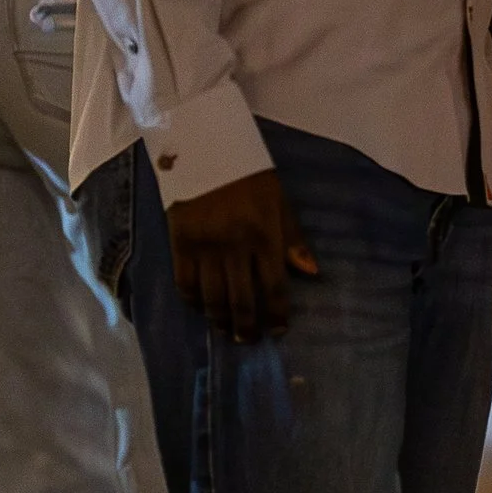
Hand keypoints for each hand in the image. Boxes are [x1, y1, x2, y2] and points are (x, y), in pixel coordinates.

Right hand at [165, 169, 317, 342]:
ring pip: (211, 298)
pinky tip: (201, 310)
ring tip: (227, 331)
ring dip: (220, 320)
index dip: (277, 312)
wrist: (205, 152)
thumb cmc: (250, 177)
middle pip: (241, 299)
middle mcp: (234, 247)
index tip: (279, 329)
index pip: (274, 286)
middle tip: (250, 340)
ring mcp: (204, 249)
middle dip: (247, 326)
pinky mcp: (179, 246)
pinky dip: (193, 302)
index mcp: (264, 236)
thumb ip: (293, 238)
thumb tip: (312, 272)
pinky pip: (185, 285)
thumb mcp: (280, 201)